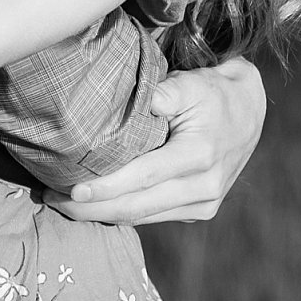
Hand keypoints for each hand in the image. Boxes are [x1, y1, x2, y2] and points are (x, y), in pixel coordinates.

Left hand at [42, 57, 266, 224]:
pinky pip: (152, 216)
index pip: (143, 177)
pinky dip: (121, 213)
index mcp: (201, 155)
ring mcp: (204, 204)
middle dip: (91, 209)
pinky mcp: (199, 210)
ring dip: (100, 215)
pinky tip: (92, 206)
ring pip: (142, 217)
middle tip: (51, 200)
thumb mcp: (194, 83)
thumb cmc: (212, 92)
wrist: (249, 112)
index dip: (105, 187)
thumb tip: (146, 100)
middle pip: (137, 207)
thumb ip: (169, 92)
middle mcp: (205, 187)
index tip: (70, 189)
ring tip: (61, 204)